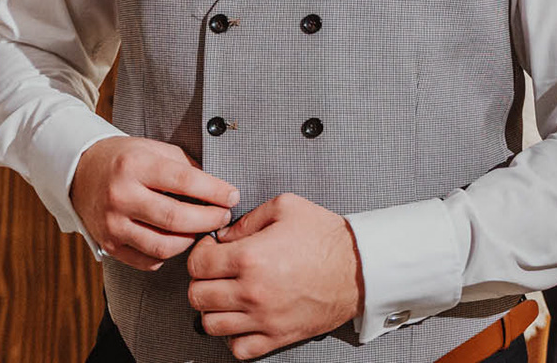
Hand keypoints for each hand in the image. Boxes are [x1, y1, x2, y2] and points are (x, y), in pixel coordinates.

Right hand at [69, 136, 238, 270]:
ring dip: (190, 241)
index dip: (214, 191)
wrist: (81, 173)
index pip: (184, 181)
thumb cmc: (125, 159)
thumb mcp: (154, 149)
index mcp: (135, 165)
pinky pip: (148, 260)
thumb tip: (217, 188)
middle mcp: (121, 195)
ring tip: (201, 229)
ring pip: (163, 246)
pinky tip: (176, 240)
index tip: (232, 196)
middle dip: (208, 220)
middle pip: (176, 218)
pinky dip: (168, 254)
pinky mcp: (109, 245)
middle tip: (223, 217)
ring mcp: (113, 224)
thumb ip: (184, 167)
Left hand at [186, 193, 363, 359]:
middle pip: (198, 296)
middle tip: (216, 273)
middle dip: (202, 281)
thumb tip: (224, 236)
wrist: (359, 269)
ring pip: (211, 325)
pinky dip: (233, 337)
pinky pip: (238, 349)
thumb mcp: (285, 206)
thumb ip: (248, 219)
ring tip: (227, 296)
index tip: (209, 251)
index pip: (197, 263)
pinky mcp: (277, 337)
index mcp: (250, 257)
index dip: (199, 253)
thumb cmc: (326, 237)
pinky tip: (242, 320)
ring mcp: (263, 319)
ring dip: (214, 310)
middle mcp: (251, 291)